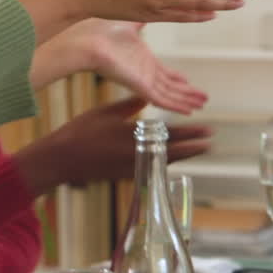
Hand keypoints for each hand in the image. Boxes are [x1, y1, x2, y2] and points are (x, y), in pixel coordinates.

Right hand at [14, 96, 210, 193]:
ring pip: (163, 162)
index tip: (208, 130)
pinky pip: (152, 168)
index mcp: (132, 136)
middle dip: (193, 147)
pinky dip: (164, 162)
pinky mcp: (125, 175)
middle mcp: (136, 155)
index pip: (169, 135)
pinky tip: (171, 159)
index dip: (190, 133)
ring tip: (198, 150)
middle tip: (211, 143)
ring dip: (182, 156)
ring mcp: (131, 168)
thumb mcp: (104, 112)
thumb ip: (129, 105)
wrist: (61, 160)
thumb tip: (149, 96)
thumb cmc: (80, 132)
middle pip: (172, 153)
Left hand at [32, 19, 206, 112]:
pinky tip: (189, 109)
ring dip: (186, 100)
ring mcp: (141, 81)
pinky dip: (176, 105)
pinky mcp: (139, 86)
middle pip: (170, 87)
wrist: (87, 41)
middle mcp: (143, 72)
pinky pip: (161, 99)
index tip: (188, 81)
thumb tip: (150, 4)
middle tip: (202, 99)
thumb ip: (142, 19)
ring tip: (202, 104)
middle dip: (187, 93)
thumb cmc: (101, 32)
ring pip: (169, 95)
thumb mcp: (130, 24)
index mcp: (141, 60)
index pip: (163, 73)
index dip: (177, 79)